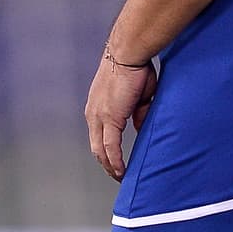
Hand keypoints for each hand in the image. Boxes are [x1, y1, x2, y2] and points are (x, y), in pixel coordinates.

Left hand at [85, 49, 157, 179]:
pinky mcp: (110, 118)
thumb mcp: (138, 96)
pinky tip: (121, 171)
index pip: (98, 136)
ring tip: (121, 178)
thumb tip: (139, 126)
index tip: (115, 163)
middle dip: (107, 164)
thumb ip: (137, 113)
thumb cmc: (135, 67)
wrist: (129, 53)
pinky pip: (111, 146)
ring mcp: (99, 116)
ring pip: (101, 150)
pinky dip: (115, 161)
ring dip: (110, 166)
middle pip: (96, 147)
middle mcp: (93, 113)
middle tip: (118, 176)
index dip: (106, 152)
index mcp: (97, 107)